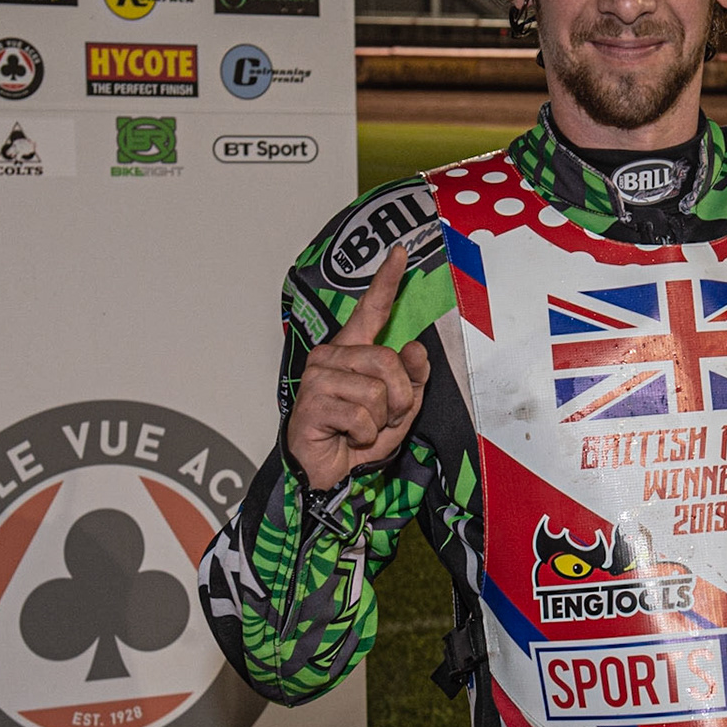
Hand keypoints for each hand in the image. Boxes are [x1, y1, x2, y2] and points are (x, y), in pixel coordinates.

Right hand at [285, 245, 430, 489]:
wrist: (326, 474)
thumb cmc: (357, 439)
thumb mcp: (399, 409)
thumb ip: (413, 379)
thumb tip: (415, 349)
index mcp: (353, 352)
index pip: (371, 311)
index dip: (386, 281)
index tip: (400, 252)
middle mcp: (331, 357)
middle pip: (388, 362)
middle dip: (400, 399)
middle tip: (383, 419)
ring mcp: (317, 378)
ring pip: (377, 391)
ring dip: (381, 421)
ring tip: (363, 430)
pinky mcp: (311, 403)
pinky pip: (361, 416)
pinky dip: (365, 435)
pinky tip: (348, 438)